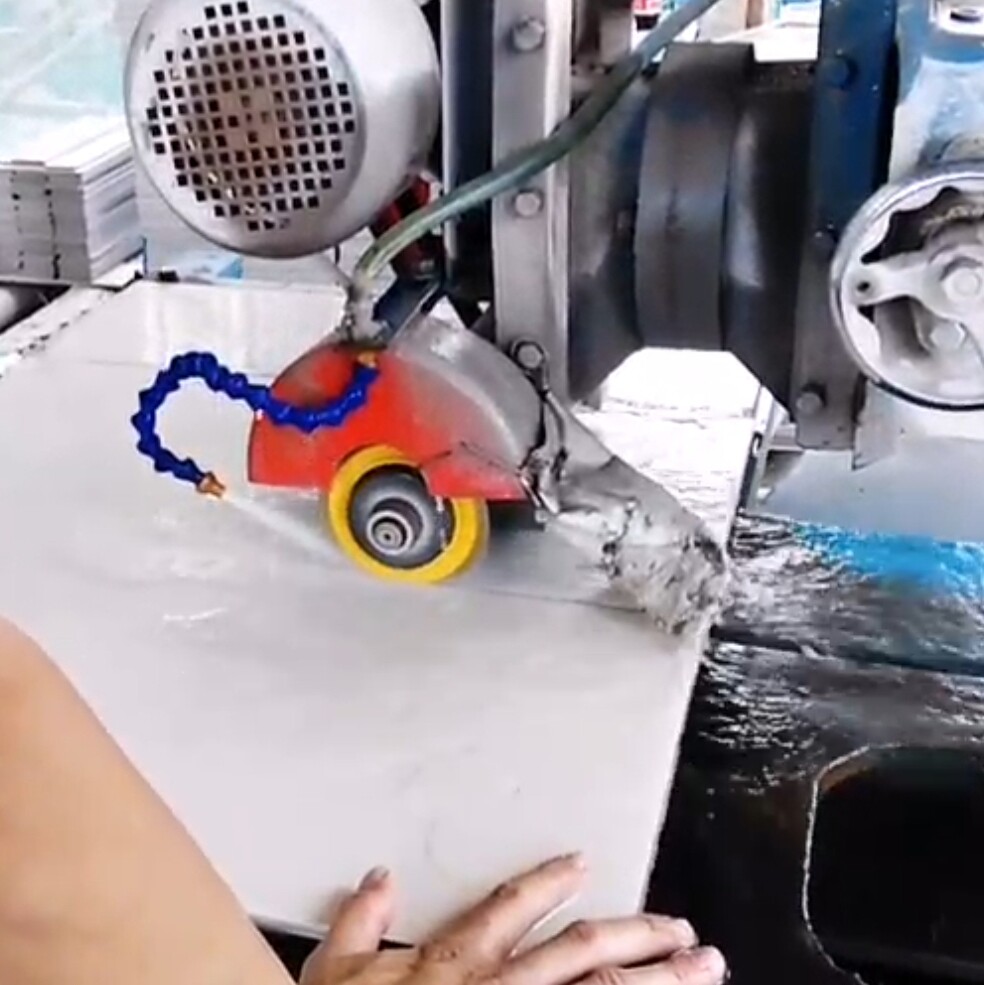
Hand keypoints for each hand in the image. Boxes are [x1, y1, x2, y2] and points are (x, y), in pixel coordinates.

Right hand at [301, 856, 725, 984]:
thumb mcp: (337, 972)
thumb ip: (361, 919)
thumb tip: (380, 876)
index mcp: (456, 962)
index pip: (510, 908)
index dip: (547, 882)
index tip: (583, 863)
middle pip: (583, 953)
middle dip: (640, 937)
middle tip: (686, 931)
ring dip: (660, 982)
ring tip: (704, 968)